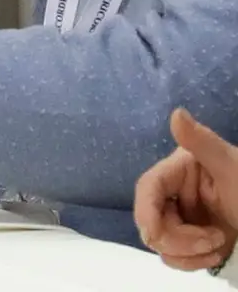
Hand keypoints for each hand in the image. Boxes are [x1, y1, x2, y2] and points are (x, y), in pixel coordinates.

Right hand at [138, 109, 237, 270]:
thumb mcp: (234, 169)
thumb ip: (203, 142)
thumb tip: (177, 113)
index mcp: (180, 170)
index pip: (148, 188)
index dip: (145, 211)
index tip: (154, 236)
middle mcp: (175, 193)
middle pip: (151, 219)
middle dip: (177, 238)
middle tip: (212, 241)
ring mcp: (182, 219)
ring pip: (160, 242)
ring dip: (188, 252)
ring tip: (219, 246)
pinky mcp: (190, 240)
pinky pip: (174, 256)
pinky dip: (192, 261)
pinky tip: (216, 254)